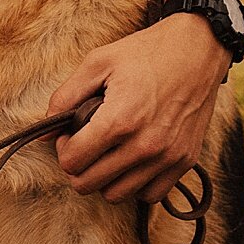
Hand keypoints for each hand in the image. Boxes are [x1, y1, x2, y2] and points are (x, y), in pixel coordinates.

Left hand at [48, 14, 227, 204]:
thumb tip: (44, 133)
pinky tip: (132, 160)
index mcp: (119, 121)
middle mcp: (144, 146)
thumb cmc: (146, 52)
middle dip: (78, 166)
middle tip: (85, 144)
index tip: (72, 134)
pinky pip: (150, 195)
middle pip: (89, 185)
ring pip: (117, 195)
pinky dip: (136, 184)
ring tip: (108, 153)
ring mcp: (167, 157)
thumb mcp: (97, 62)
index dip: (63, 149)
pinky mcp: (185, 162)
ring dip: (105, 178)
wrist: (198, 49)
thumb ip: (65, 97)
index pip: (72, 163)